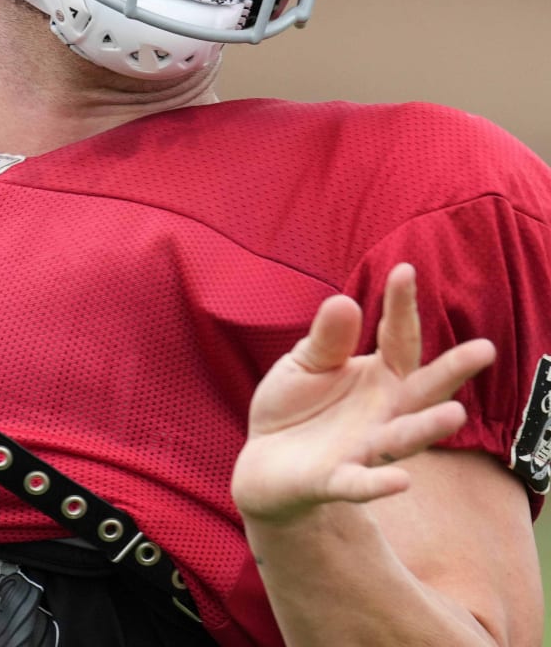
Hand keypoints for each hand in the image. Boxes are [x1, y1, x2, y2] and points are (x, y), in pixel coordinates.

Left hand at [231, 263, 495, 522]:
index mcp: (379, 376)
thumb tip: (344, 300)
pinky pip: (360, 482)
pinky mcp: (337, 479)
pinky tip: (399, 480)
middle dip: (452, 372)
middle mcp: (384, 412)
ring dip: (427, 428)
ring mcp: (365, 447)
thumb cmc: (296, 405)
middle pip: (422, 390)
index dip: (401, 305)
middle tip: (485, 349)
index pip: (398, 337)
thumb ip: (327, 339)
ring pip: (403, 438)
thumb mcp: (306, 363)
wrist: (267, 460)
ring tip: (455, 414)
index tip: (405, 269)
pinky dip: (377, 483)